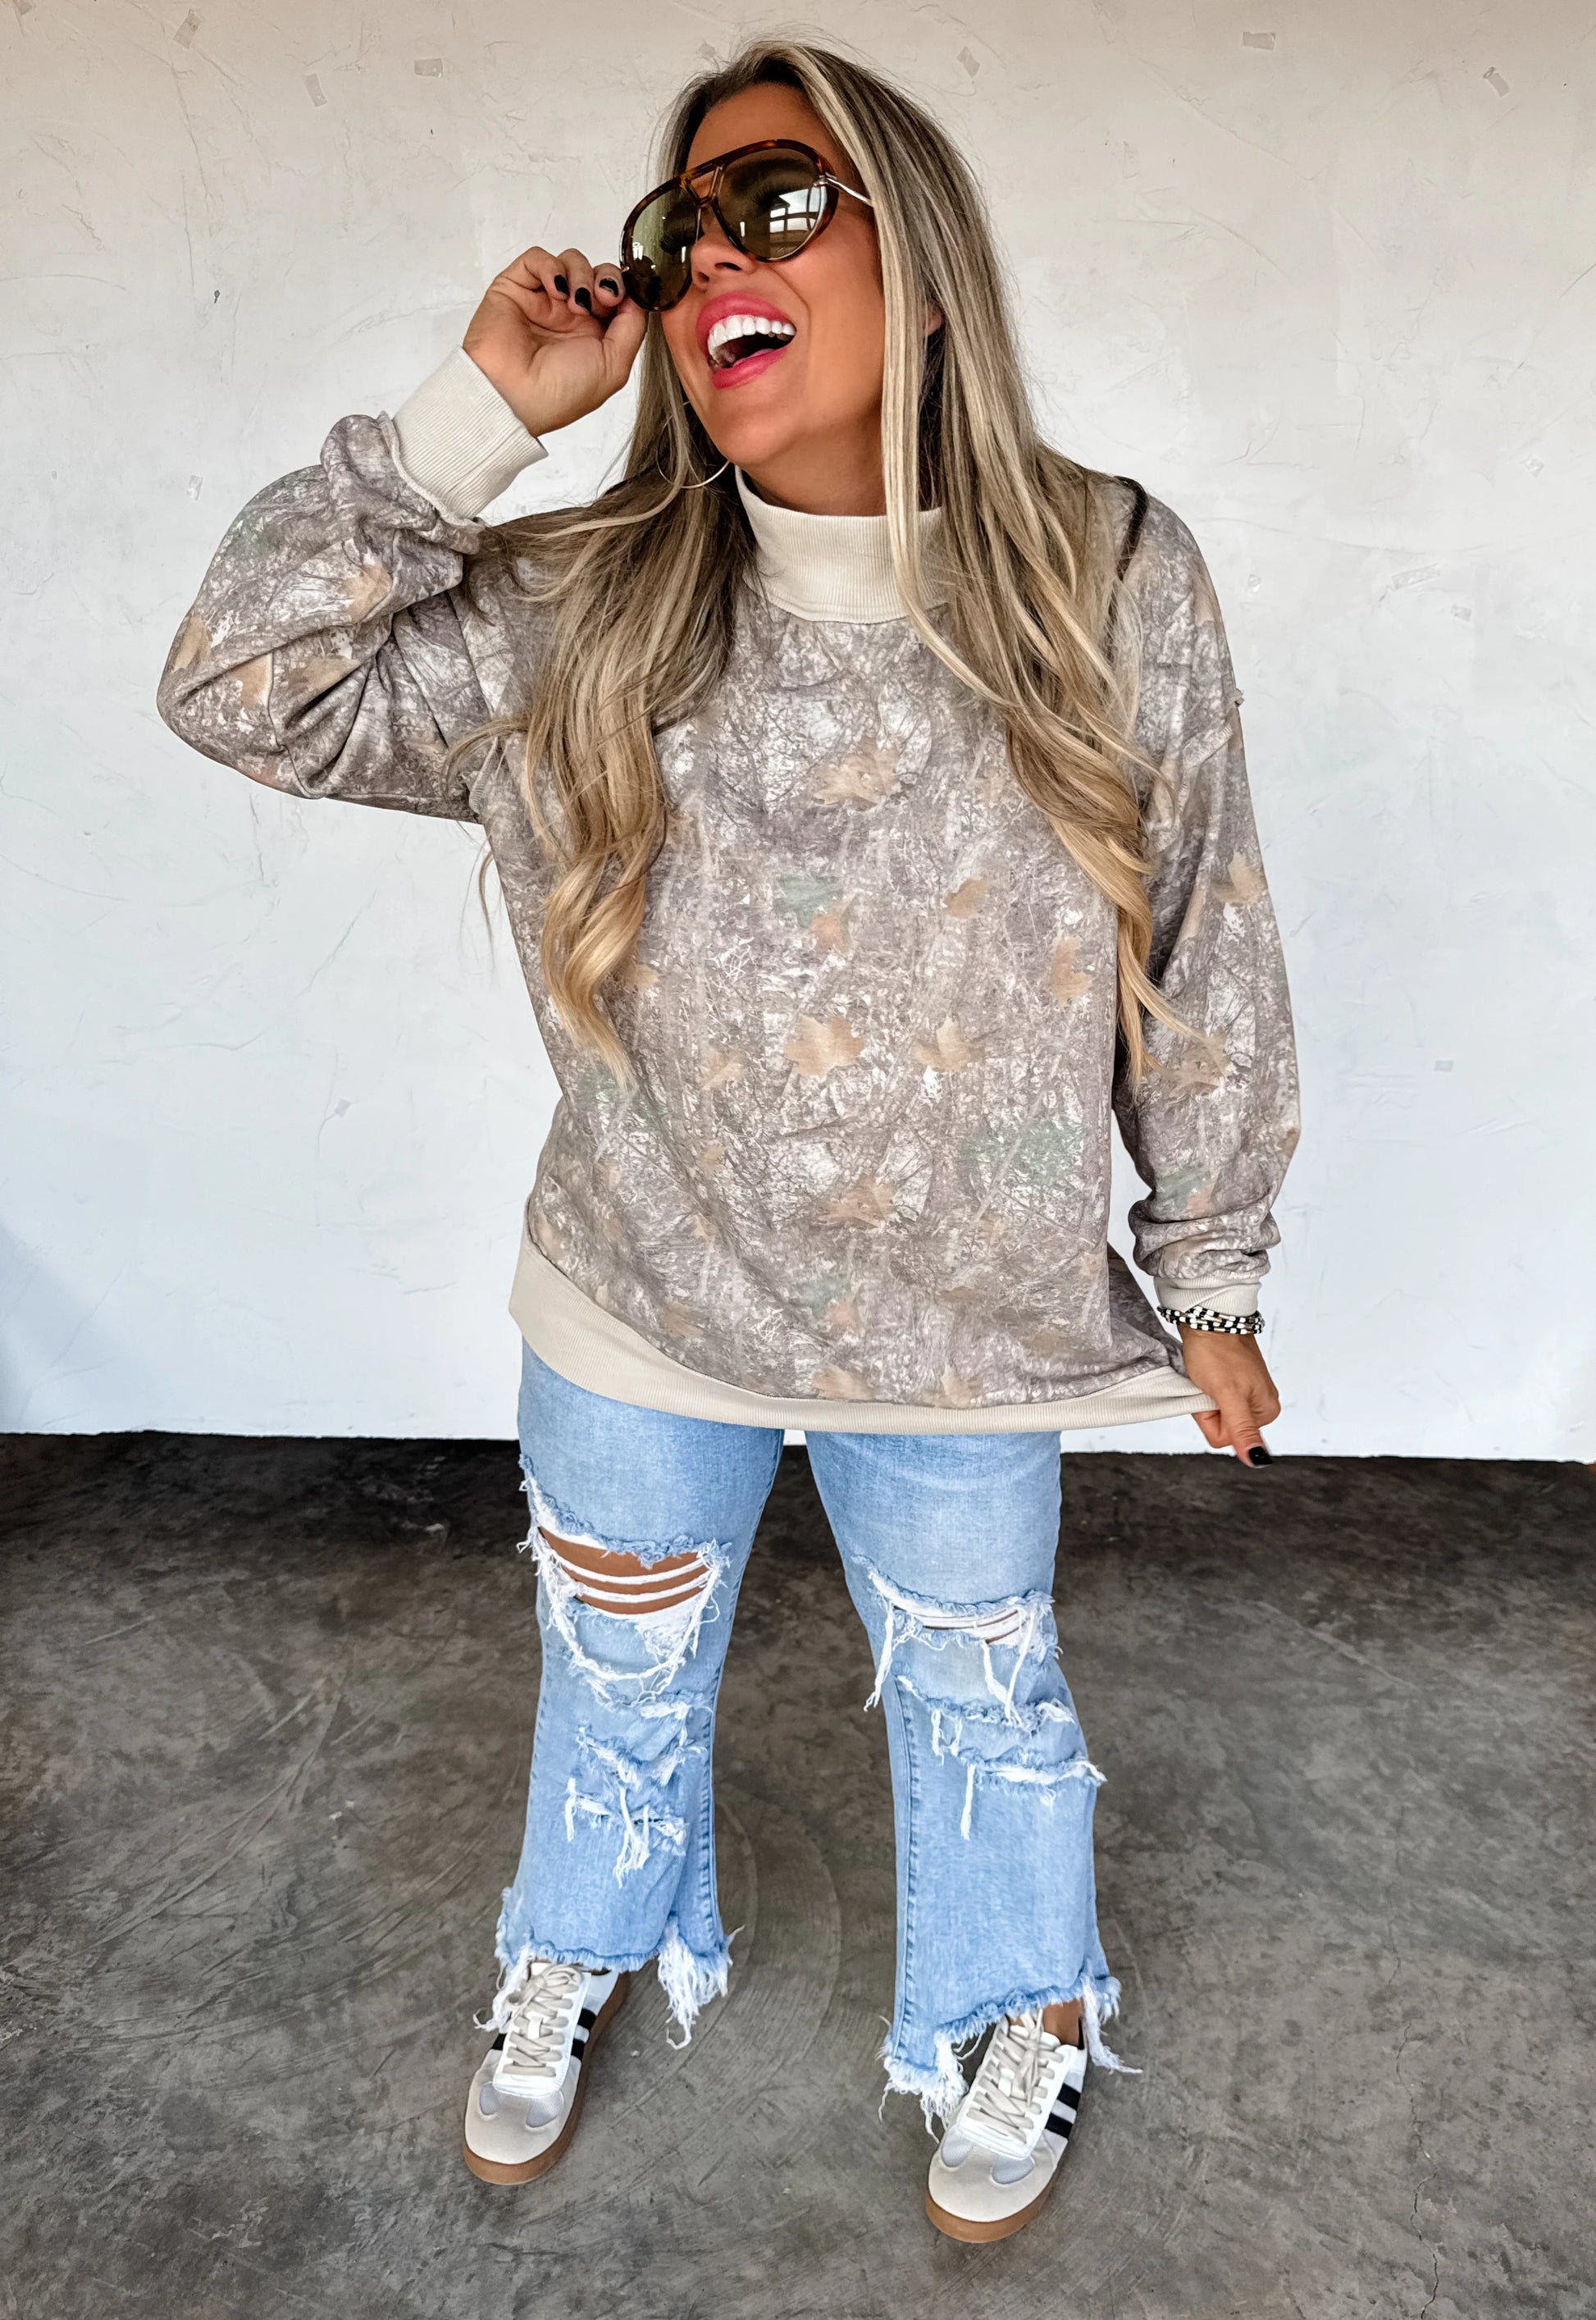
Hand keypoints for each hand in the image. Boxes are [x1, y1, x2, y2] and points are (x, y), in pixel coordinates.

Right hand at [462, 243, 646, 440]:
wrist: (514, 396)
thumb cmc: (559, 393)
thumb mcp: (614, 366)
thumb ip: (633, 328)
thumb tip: (638, 296)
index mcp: (593, 335)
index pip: (616, 295)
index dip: (623, 290)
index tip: (623, 299)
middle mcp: (569, 316)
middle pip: (597, 273)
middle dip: (606, 279)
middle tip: (602, 298)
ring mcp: (542, 300)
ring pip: (570, 262)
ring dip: (580, 274)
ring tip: (574, 302)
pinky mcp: (516, 288)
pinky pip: (537, 259)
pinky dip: (551, 267)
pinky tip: (556, 289)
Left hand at [1178, 1328, 1279, 1464]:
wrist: (1208, 1319)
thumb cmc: (1218, 1351)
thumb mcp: (1228, 1395)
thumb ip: (1243, 1430)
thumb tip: (1259, 1460)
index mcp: (1267, 1412)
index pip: (1228, 1439)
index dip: (1213, 1418)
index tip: (1216, 1394)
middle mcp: (1260, 1405)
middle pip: (1222, 1427)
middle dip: (1208, 1409)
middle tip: (1211, 1384)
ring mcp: (1246, 1393)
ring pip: (1215, 1414)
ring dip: (1205, 1398)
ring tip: (1209, 1377)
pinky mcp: (1233, 1384)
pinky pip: (1213, 1400)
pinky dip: (1204, 1390)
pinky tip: (1207, 1375)